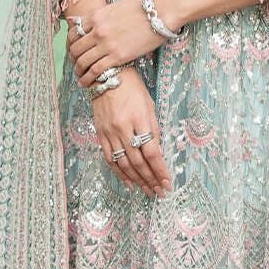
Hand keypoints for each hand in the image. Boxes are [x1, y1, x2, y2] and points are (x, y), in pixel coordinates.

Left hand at [70, 0, 162, 85]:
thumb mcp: (115, 7)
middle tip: (76, 64)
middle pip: (76, 48)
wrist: (159, 13)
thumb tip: (92, 21)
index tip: (74, 49)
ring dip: (78, 70)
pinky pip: (96, 70)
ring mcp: (106, 44)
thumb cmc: (142, 8)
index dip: (71, 43)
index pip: (74, 32)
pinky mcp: (118, 56)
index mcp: (96, 16)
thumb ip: (102, 16)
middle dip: (74, 58)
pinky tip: (86, 83)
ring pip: (83, 61)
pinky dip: (88, 78)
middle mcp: (97, 30)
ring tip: (79, 77)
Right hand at [91, 70, 170, 197]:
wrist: (106, 76)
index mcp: (139, 119)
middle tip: (160, 192)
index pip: (151, 152)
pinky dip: (119, 173)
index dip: (160, 170)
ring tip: (148, 191)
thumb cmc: (133, 88)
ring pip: (124, 163)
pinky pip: (110, 158)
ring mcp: (110, 133)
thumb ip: (153, 129)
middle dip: (150, 180)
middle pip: (138, 162)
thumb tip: (158, 153)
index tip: (167, 182)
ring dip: (137, 180)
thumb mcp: (149, 105)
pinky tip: (129, 183)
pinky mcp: (100, 134)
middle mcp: (123, 128)